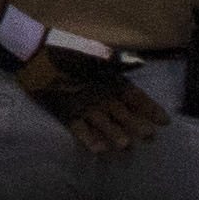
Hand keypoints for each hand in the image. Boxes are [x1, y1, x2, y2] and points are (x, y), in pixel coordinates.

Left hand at [26, 48, 166, 156]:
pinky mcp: (68, 116)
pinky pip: (82, 131)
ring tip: (124, 145)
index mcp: (111, 82)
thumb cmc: (66, 50)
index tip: (164, 121)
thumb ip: (114, 60)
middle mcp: (102, 98)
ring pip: (105, 125)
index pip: (136, 98)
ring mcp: (86, 109)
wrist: (35, 54)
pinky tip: (99, 149)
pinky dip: (90, 140)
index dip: (149, 109)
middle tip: (148, 137)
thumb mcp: (92, 53)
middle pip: (124, 115)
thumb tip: (138, 63)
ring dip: (115, 135)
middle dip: (137, 126)